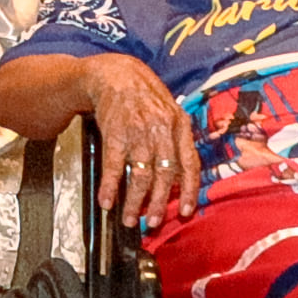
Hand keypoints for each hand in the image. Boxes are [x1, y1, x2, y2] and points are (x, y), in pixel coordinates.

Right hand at [82, 54, 197, 233]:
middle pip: (165, 175)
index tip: (185, 212)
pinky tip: (107, 201)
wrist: (116, 74)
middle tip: (152, 223)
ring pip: (141, 175)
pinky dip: (110, 187)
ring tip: (129, 219)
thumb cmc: (144, 95)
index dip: (188, 190)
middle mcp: (161, 130)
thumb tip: (181, 173)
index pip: (190, 164)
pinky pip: (114, 167)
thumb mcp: (169, 110)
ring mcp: (138, 133)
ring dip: (134, 201)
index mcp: (179, 125)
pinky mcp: (115, 134)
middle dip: (158, 203)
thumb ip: (176, 139)